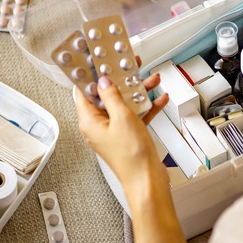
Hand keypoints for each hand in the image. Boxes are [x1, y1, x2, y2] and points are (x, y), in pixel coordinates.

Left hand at [74, 59, 169, 188]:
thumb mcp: (121, 117)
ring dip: (137, 92)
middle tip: (128, 65)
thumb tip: (103, 82)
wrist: (147, 180)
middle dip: (120, 80)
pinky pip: (136, 116)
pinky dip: (146, 107)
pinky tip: (159, 99)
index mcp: (89, 122)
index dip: (90, 75)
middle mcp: (99, 126)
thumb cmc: (131, 157)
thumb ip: (111, 96)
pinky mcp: (128, 136)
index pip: (83, 92)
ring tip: (150, 80)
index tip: (97, 61)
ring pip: (123, 104)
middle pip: (106, 96)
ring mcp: (115, 131)